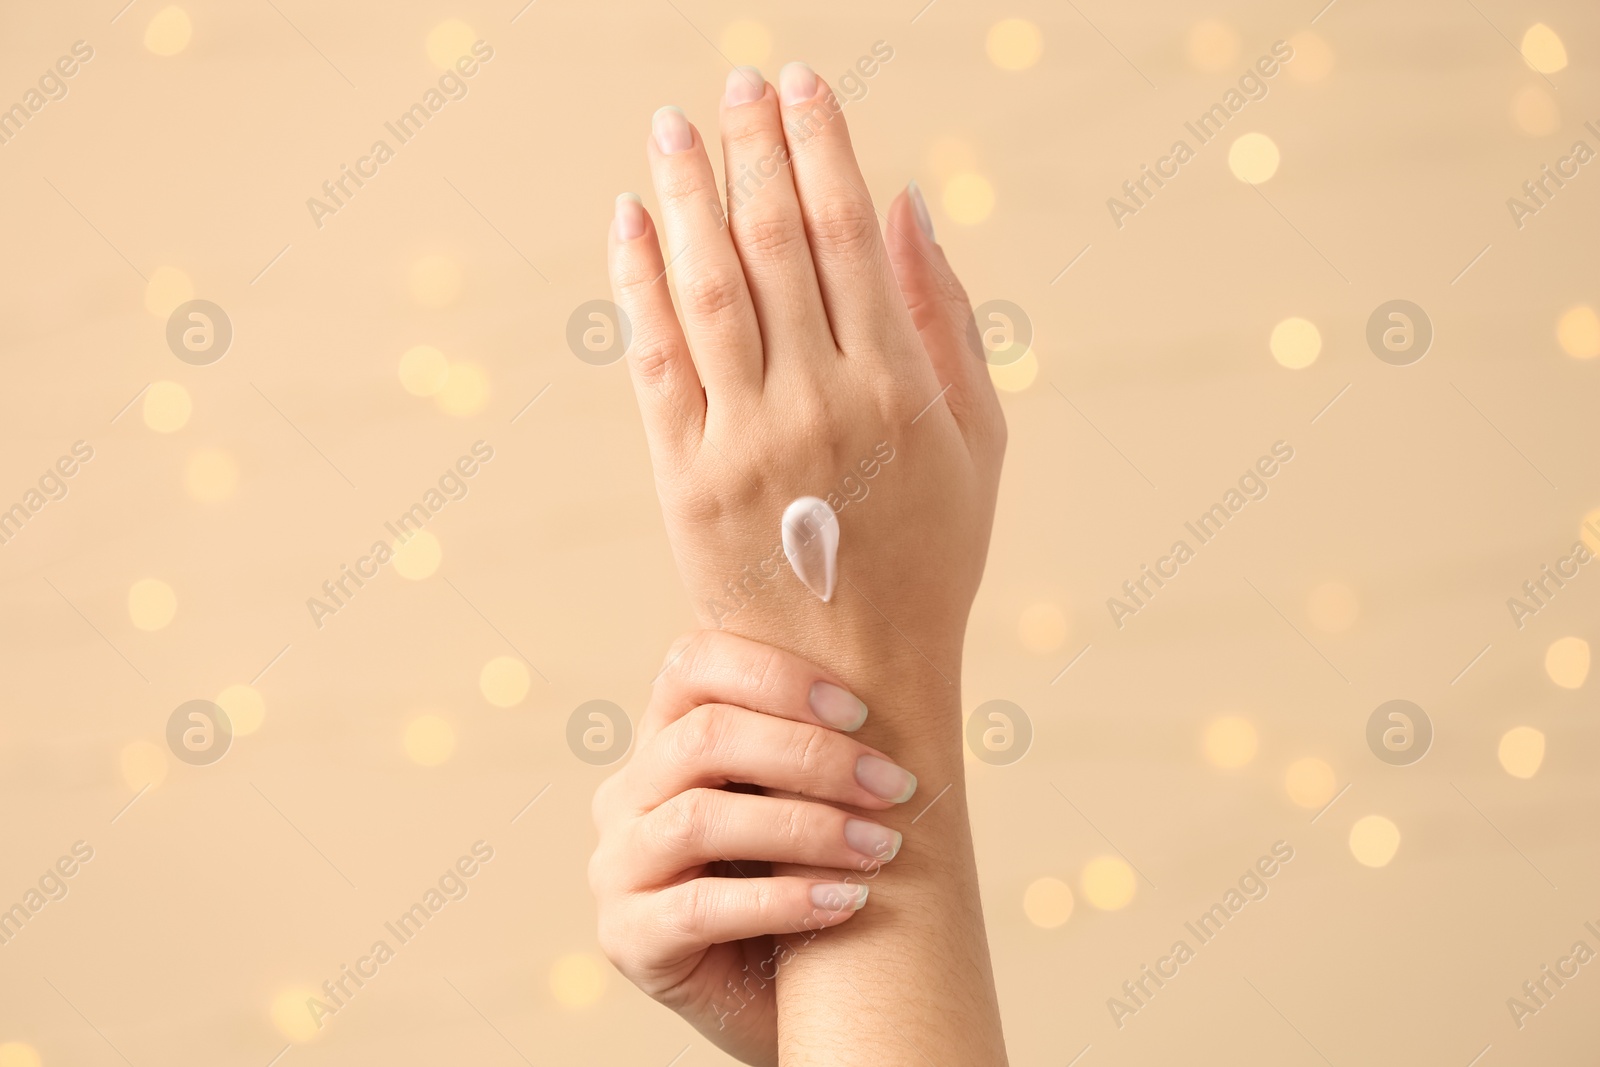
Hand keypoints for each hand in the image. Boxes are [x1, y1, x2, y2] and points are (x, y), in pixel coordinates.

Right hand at [589, 630, 913, 1065]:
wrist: (794, 1002)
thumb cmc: (804, 879)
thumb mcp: (807, 798)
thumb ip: (819, 742)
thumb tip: (905, 674)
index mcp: (666, 738)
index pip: (692, 664)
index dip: (777, 676)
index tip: (863, 711)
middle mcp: (628, 792)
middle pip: (703, 737)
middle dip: (811, 755)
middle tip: (893, 786)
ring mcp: (619, 866)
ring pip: (700, 818)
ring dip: (806, 827)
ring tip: (880, 848)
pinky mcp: (629, 938)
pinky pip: (700, 906)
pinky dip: (782, 900)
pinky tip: (845, 903)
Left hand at [607, 63, 1004, 674]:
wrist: (851, 680)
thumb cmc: (928, 556)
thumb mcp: (977, 442)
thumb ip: (948, 319)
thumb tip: (909, 205)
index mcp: (899, 386)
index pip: (848, 232)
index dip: (820, 146)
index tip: (800, 84)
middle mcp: (820, 402)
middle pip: (773, 242)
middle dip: (751, 149)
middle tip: (733, 83)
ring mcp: (746, 441)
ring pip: (707, 287)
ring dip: (685, 195)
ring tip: (671, 129)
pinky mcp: (685, 478)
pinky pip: (655, 360)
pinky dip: (638, 283)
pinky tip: (631, 221)